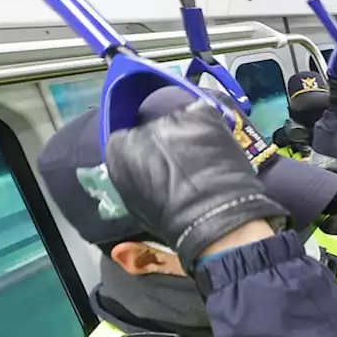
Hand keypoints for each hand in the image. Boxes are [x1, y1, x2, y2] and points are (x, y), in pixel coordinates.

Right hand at [105, 102, 286, 271]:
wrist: (212, 215)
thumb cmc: (172, 221)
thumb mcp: (137, 202)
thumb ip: (136, 177)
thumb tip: (146, 171)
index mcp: (118, 149)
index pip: (128, 140)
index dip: (147, 153)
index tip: (160, 166)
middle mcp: (141, 127)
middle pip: (154, 127)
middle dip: (167, 142)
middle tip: (186, 165)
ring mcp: (173, 119)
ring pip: (180, 122)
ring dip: (190, 135)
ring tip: (206, 160)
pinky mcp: (202, 114)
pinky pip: (205, 116)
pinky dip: (211, 129)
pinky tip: (217, 149)